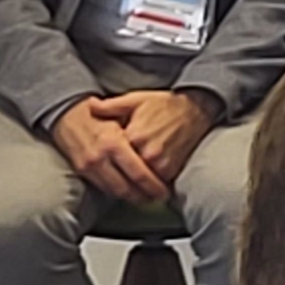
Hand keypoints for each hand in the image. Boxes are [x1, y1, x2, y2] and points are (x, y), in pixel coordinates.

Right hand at [49, 98, 166, 204]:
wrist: (66, 112)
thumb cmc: (99, 111)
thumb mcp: (121, 114)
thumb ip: (138, 133)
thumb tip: (159, 152)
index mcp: (114, 142)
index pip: (139, 173)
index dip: (154, 186)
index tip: (164, 191)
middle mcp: (101, 157)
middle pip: (128, 188)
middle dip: (145, 196)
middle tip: (158, 198)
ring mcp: (89, 166)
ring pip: (116, 192)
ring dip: (132, 198)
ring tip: (146, 197)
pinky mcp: (82, 171)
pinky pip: (103, 188)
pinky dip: (118, 192)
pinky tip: (128, 191)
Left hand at [104, 89, 218, 190]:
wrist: (194, 110)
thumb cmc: (163, 104)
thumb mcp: (135, 100)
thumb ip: (111, 106)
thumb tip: (90, 106)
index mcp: (135, 135)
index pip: (113, 154)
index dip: (106, 157)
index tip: (100, 158)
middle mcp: (148, 153)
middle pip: (124, 172)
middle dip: (116, 174)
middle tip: (109, 175)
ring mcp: (161, 165)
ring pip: (138, 181)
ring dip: (131, 182)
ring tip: (123, 180)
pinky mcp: (171, 171)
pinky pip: (153, 183)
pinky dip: (146, 184)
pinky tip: (139, 182)